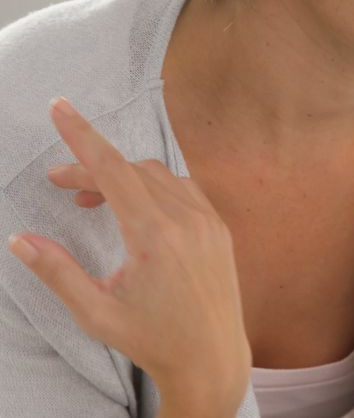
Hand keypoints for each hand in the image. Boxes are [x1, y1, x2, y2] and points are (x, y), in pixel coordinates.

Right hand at [6, 97, 250, 412]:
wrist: (212, 358)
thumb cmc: (152, 339)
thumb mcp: (95, 313)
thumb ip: (57, 272)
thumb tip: (20, 239)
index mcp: (155, 236)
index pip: (112, 169)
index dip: (82, 136)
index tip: (60, 107)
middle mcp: (188, 220)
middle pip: (131, 171)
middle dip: (92, 169)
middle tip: (59, 185)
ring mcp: (209, 222)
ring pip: (160, 175)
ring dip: (123, 177)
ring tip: (90, 202)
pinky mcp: (220, 229)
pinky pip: (184, 189)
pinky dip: (154, 186)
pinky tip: (133, 208)